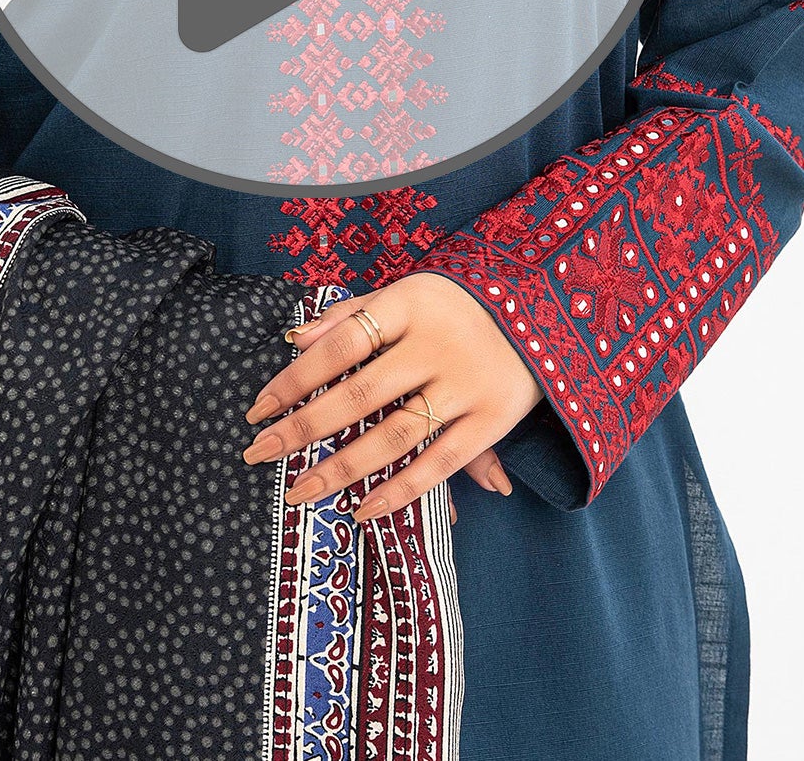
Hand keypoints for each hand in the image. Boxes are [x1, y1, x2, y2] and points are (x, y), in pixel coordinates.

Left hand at [241, 272, 544, 525]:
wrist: (545, 301)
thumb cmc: (456, 302)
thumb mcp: (407, 292)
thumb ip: (351, 314)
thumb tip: (294, 339)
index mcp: (410, 304)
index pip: (340, 343)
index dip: (295, 378)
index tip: (258, 409)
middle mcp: (435, 345)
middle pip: (359, 393)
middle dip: (304, 428)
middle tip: (258, 453)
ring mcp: (466, 384)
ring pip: (394, 435)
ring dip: (342, 468)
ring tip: (297, 491)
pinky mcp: (493, 419)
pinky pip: (440, 463)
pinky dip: (401, 491)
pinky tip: (361, 510)